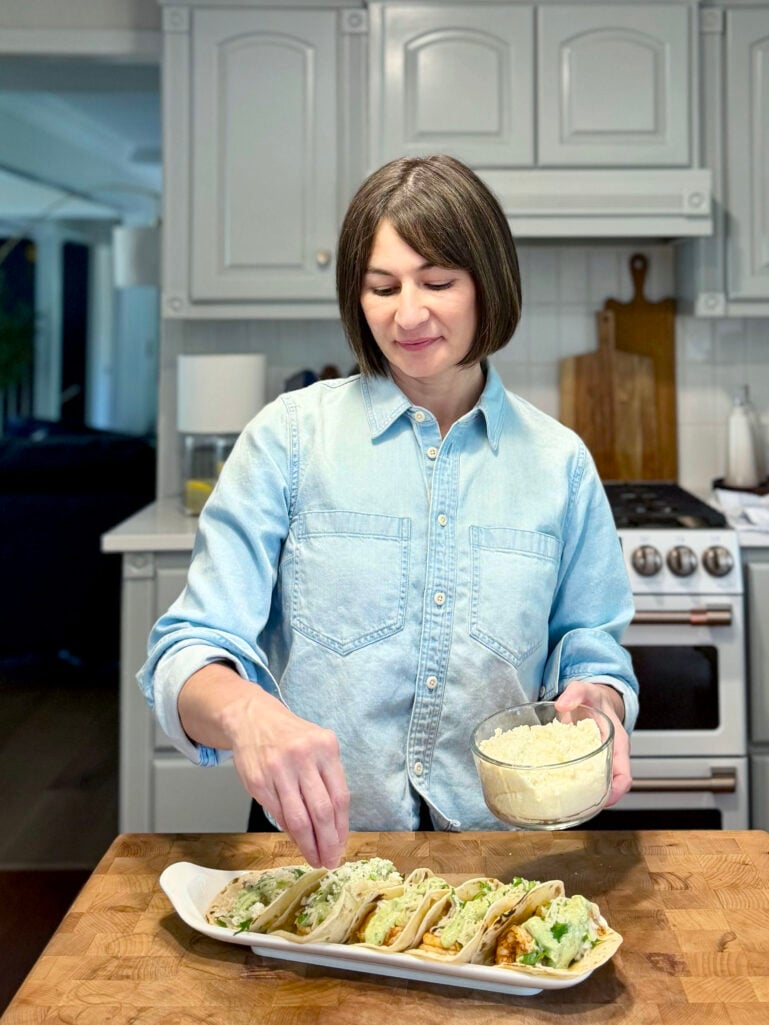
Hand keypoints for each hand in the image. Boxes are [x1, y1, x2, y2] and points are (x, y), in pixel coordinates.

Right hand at [180, 665, 349, 867]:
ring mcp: (278, 769)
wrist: (253, 718)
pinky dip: (289, 831)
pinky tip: (296, 840)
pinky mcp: (258, 781)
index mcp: (325, 747)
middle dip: (328, 842)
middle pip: (321, 811)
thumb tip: (334, 827)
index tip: (342, 847)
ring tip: (315, 858)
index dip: (342, 828)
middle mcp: (303, 756)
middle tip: (330, 861)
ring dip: (309, 845)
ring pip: (298, 819)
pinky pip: (278, 814)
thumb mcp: (317, 747)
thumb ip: (327, 780)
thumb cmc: (291, 737)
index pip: (339, 797)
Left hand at [554, 680, 631, 805]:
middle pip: (609, 787)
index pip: (624, 776)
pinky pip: (578, 778)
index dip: (617, 792)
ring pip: (594, 786)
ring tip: (562, 803)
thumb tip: (562, 705)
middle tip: (576, 806)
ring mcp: (595, 763)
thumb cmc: (594, 699)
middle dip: (596, 800)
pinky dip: (568, 784)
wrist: (592, 701)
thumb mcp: (586, 690)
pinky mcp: (582, 763)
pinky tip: (551, 787)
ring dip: (581, 796)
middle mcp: (608, 758)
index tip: (604, 800)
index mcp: (617, 745)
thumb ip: (576, 693)